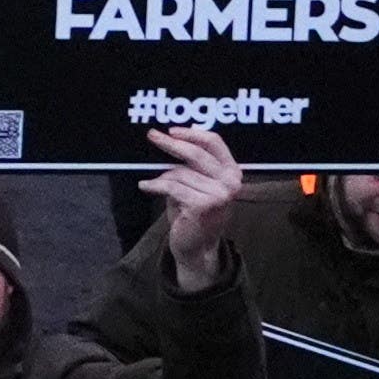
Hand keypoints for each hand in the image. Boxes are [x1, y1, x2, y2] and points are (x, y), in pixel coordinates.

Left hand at [139, 123, 243, 278]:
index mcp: (232, 172)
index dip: (192, 134)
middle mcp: (230, 182)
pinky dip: (155, 185)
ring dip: (163, 177)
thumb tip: (177, 136)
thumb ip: (194, 164)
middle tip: (152, 135)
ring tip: (154, 183)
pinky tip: (145, 186)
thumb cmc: (194, 213)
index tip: (172, 130)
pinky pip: (172, 186)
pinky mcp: (203, 205)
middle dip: (171, 143)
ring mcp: (219, 194)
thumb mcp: (198, 184)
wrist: (197, 248)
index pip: (215, 142)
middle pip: (196, 153)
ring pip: (180, 172)